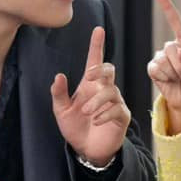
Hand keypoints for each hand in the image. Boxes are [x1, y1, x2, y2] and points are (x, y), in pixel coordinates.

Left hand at [51, 26, 130, 165]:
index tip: (98, 30)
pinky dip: (104, 114)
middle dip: (100, 70)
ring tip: (86, 113)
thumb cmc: (75, 127)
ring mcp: (115, 103)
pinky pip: (117, 109)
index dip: (97, 45)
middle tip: (88, 78)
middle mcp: (104, 90)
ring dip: (96, 101)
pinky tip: (95, 121)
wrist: (86, 150)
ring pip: (111, 92)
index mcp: (89, 85)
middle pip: (109, 69)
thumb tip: (59, 76)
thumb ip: (59, 94)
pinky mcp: (122, 117)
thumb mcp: (61, 111)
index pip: (95, 61)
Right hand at [148, 0, 180, 133]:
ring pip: (163, 60)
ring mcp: (161, 57)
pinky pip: (155, 69)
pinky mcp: (153, 68)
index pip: (175, 22)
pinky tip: (168, 80)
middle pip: (170, 48)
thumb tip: (180, 52)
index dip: (167, 7)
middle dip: (180, 64)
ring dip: (173, 72)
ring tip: (178, 78)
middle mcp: (171, 48)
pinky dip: (164, 77)